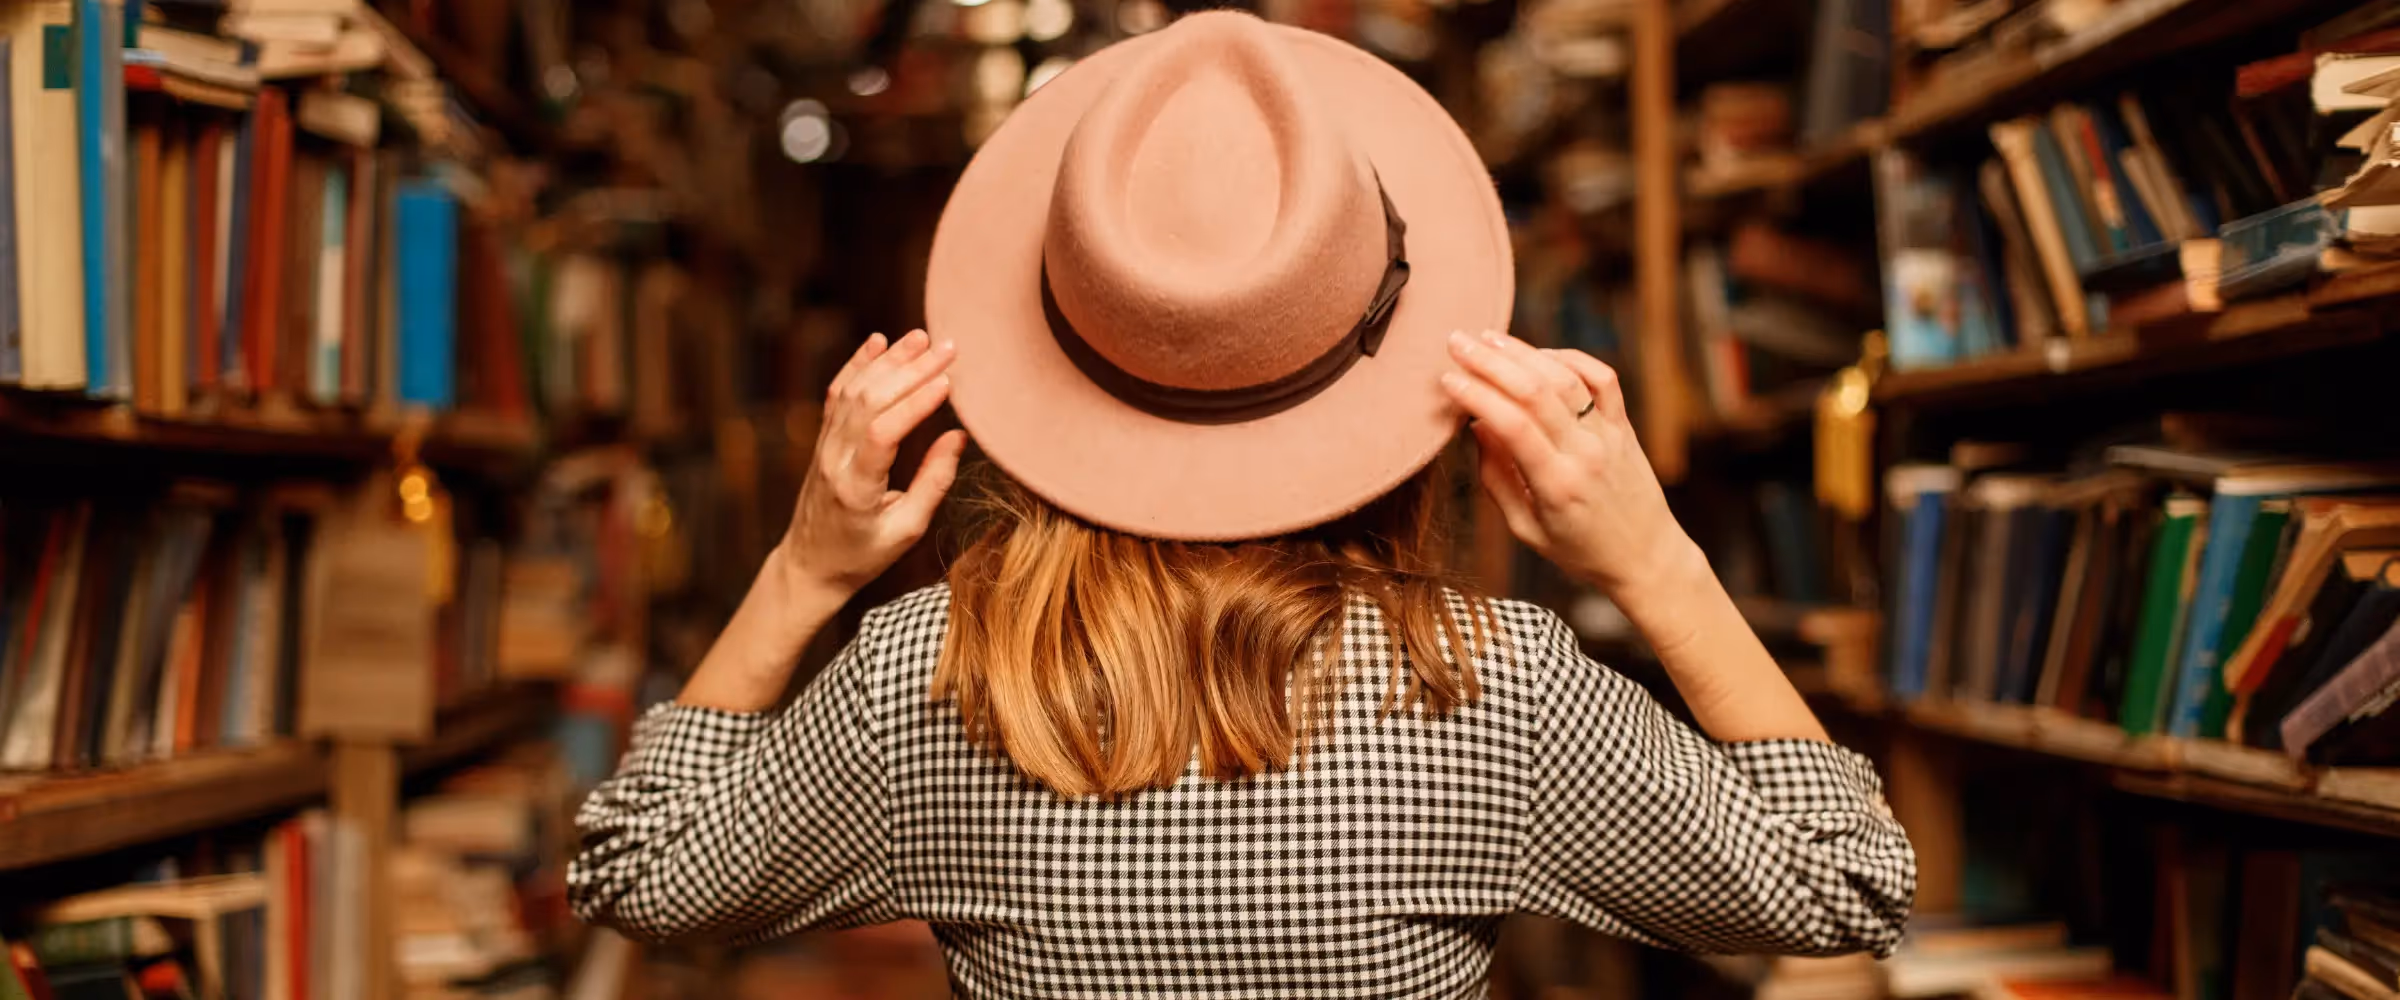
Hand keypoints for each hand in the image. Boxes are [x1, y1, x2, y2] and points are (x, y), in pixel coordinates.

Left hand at [780, 329, 969, 598]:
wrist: (810, 564)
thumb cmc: (862, 555)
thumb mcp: (907, 530)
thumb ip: (933, 483)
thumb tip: (957, 435)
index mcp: (856, 488)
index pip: (883, 433)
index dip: (915, 403)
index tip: (948, 382)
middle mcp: (835, 460)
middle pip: (870, 402)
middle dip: (911, 370)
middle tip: (948, 348)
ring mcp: (824, 446)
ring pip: (854, 391)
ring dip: (889, 361)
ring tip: (922, 338)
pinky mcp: (822, 440)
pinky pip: (837, 394)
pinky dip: (857, 364)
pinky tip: (878, 342)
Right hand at [1440, 330, 1700, 599]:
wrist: (1647, 557)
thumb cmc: (1581, 551)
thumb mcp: (1527, 530)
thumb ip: (1497, 479)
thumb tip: (1478, 426)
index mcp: (1557, 485)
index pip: (1512, 425)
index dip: (1476, 396)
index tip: (1447, 380)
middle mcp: (1586, 453)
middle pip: (1535, 391)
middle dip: (1491, 362)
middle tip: (1457, 342)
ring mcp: (1609, 435)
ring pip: (1566, 378)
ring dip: (1524, 352)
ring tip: (1489, 338)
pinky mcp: (1624, 426)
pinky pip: (1601, 378)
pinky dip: (1570, 358)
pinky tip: (1540, 354)